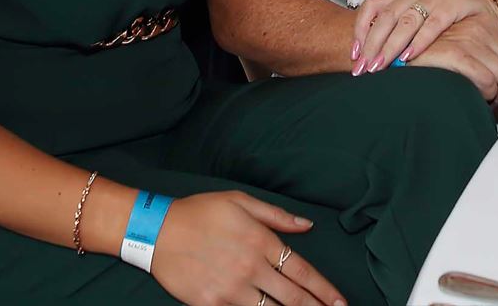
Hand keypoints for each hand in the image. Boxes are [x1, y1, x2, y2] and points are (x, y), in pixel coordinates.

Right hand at [151, 192, 343, 305]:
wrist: (156, 231)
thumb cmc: (200, 212)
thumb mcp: (240, 201)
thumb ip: (277, 216)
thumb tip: (307, 225)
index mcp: (261, 241)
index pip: (303, 271)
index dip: (325, 290)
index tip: (340, 302)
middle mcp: (250, 267)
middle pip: (293, 298)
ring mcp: (231, 289)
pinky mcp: (212, 304)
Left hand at [351, 0, 496, 72]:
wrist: (480, 8)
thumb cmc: (445, 20)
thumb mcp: (417, 22)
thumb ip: (397, 34)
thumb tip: (369, 58)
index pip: (372, 6)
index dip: (360, 28)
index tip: (355, 53)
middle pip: (386, 17)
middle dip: (372, 44)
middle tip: (363, 68)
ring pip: (406, 20)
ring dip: (391, 45)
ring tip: (380, 65)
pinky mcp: (453, 5)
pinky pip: (434, 23)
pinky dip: (420, 40)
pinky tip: (409, 57)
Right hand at [408, 17, 497, 109]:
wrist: (399, 55)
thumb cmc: (432, 57)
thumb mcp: (469, 51)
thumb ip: (493, 61)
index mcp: (486, 21)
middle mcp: (480, 26)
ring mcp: (468, 37)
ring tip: (491, 105)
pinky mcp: (456, 52)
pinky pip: (488, 81)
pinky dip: (488, 96)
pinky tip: (479, 99)